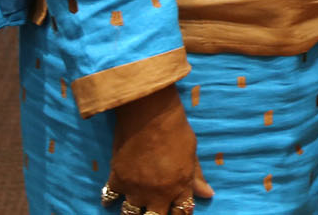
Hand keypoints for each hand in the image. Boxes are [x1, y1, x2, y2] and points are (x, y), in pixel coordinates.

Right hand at [106, 86, 213, 214]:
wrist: (150, 114)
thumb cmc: (176, 129)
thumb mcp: (191, 153)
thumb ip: (196, 177)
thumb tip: (208, 195)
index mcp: (180, 186)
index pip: (182, 212)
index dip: (178, 214)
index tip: (173, 211)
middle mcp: (158, 194)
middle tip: (153, 209)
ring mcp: (136, 189)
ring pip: (131, 214)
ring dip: (133, 211)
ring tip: (135, 205)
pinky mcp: (118, 180)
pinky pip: (109, 198)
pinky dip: (109, 199)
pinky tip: (110, 200)